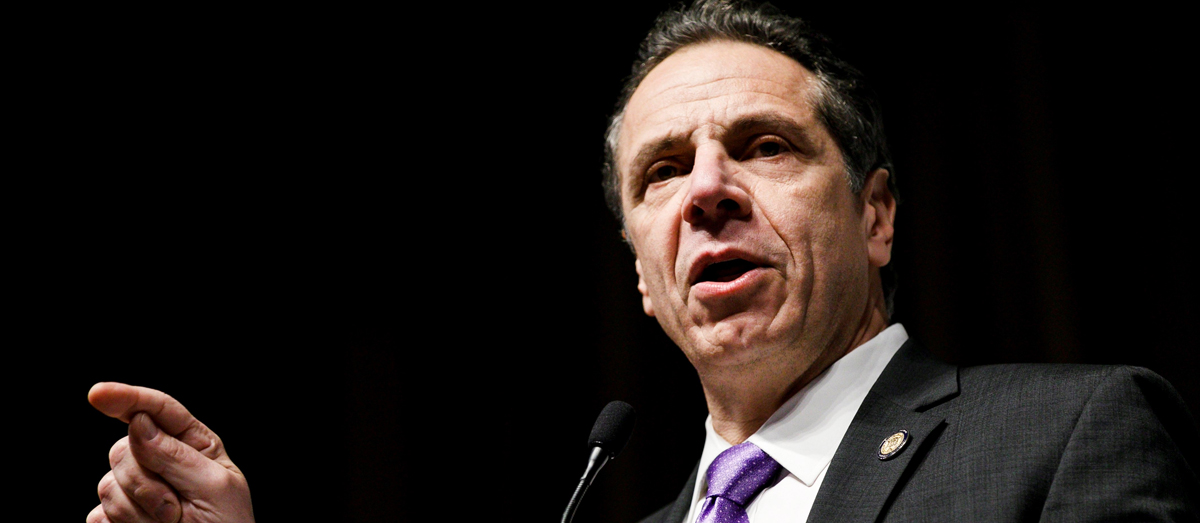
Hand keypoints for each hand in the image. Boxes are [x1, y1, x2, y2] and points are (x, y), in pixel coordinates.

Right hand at [86, 383, 254, 522]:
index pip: (157, 410)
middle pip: (123, 449)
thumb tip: (140, 423)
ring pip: (107, 484)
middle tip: (179, 511)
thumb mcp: (215, 488)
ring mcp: (135, 489)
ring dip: (140, 511)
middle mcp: (160, 460)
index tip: (98, 394)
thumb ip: (176, 455)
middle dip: (146, 483)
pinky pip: (98, 515)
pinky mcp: (115, 518)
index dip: (127, 397)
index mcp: (193, 444)